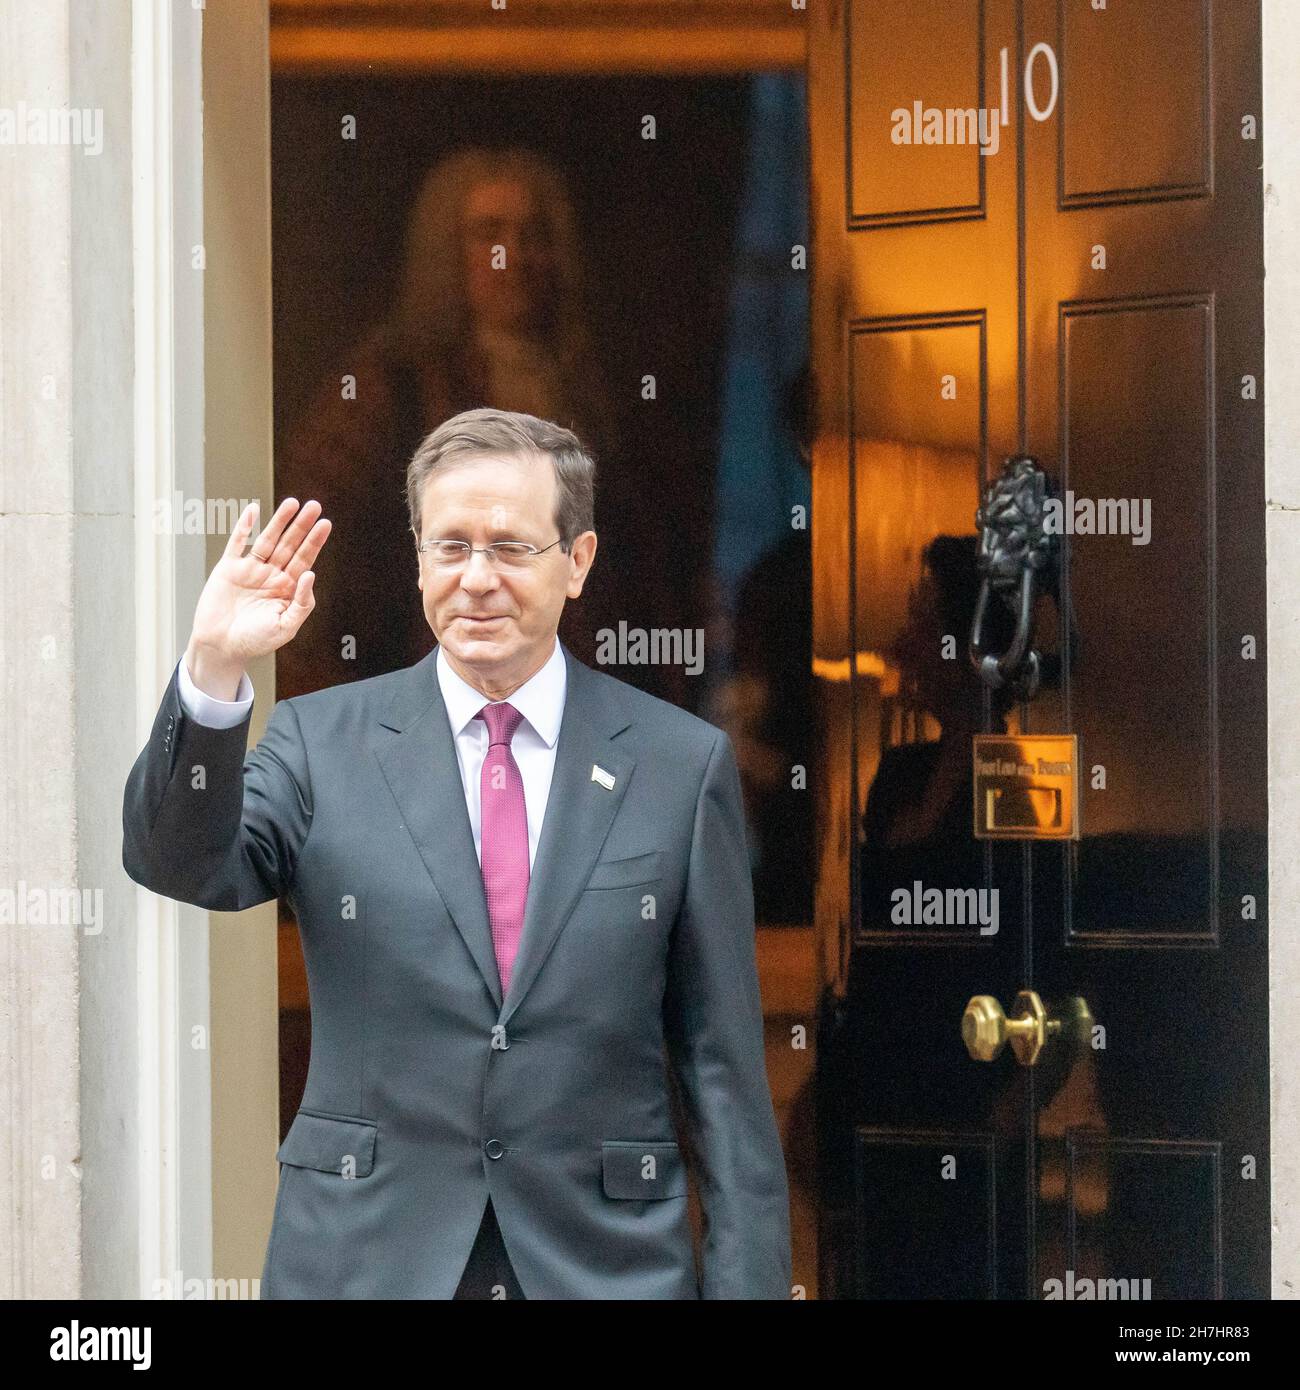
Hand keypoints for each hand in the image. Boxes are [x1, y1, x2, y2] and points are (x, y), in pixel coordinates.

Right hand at [185, 498, 331, 697]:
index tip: (326, 523)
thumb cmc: (254, 642)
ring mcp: (250, 570)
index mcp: (287, 588)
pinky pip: (237, 544)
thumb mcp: (286, 626)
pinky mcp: (228, 569)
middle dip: (302, 526)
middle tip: (315, 506)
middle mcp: (271, 575)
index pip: (305, 559)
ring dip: (279, 522)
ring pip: (267, 540)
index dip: (315, 541)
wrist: (220, 647)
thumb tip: (311, 574)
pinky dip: (244, 527)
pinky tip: (253, 510)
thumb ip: (302, 603)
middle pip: (290, 545)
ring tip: (292, 504)